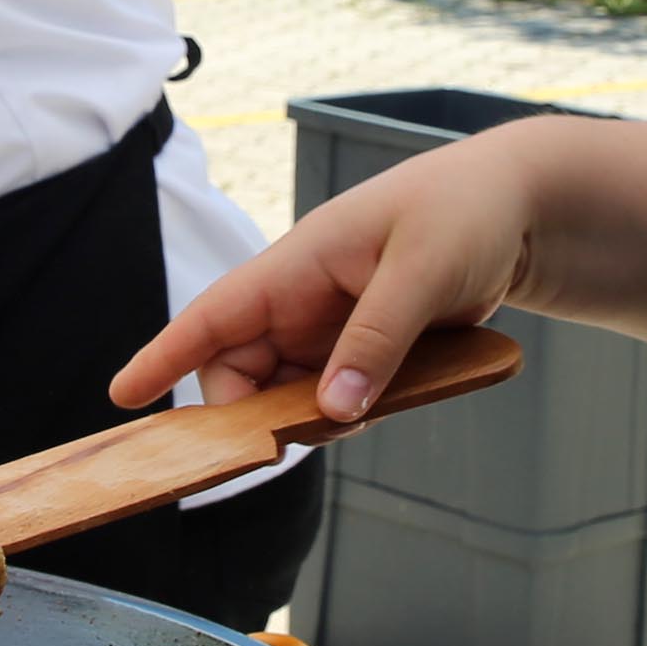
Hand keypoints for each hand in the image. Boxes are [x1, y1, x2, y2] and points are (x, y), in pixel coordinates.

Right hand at [111, 130, 545, 422]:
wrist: (521, 207)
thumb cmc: (466, 211)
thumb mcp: (423, 271)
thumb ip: (377, 340)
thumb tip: (331, 411)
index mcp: (299, 262)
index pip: (215, 314)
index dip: (164, 357)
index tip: (124, 398)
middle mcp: (303, 297)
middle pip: (243, 372)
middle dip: (258, 413)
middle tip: (301, 438)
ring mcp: (332, 324)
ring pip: (290, 392)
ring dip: (314, 417)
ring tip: (372, 406)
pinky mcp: (364, 345)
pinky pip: (336, 393)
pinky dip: (351, 410)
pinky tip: (391, 398)